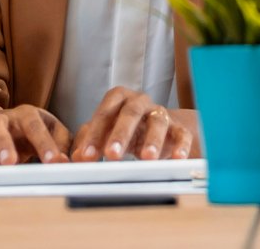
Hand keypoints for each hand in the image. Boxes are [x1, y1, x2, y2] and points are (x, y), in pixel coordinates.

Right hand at [0, 104, 72, 167]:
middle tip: (10, 163)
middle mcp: (2, 118)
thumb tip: (66, 161)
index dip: (45, 143)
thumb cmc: (31, 131)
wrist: (4, 123)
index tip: (53, 162)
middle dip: (4, 144)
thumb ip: (61, 143)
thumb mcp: (52, 131)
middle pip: (0, 126)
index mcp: (26, 115)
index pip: (36, 126)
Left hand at [70, 87, 195, 161]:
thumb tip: (78, 157)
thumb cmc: (125, 128)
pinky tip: (176, 158)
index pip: (105, 112)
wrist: (158, 127)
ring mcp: (161, 114)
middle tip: (111, 155)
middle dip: (121, 134)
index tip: (87, 156)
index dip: (95, 134)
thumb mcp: (104, 132)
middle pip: (131, 112)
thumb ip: (89, 141)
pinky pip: (181, 134)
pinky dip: (180, 146)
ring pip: (158, 122)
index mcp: (119, 99)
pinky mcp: (178, 128)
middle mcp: (141, 102)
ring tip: (147, 159)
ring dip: (152, 140)